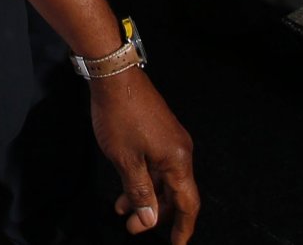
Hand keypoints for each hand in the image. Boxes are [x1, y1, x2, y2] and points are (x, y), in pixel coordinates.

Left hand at [91, 68, 198, 239]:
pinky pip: (156, 164)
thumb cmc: (119, 115)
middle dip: (156, 213)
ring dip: (145, 196)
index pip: (187, 203)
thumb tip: (151, 219)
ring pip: (163, 178)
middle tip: (134, 228)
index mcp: (178, 160)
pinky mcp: (159, 131)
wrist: (114, 74)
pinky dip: (142, 178)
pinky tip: (124, 187)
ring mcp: (170, 140)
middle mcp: (180, 151)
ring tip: (123, 211)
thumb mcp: (126, 160)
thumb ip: (140, 192)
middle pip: (175, 193)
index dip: (182, 227)